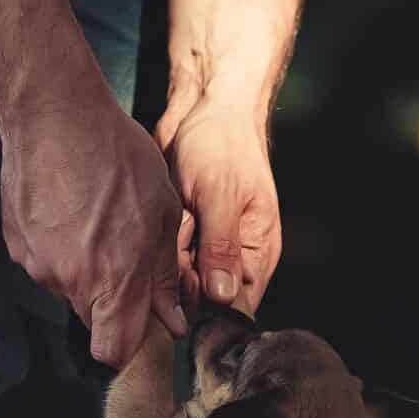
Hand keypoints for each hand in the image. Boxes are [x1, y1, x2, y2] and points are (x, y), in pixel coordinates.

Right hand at [0, 79, 187, 367]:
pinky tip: (68, 210)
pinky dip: (58, 249)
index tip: (137, 327)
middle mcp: (71, 283)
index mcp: (115, 280)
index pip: (113, 352)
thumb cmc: (117, 157)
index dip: (126, 348)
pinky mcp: (16, 246)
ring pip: (68, 290)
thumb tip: (172, 318)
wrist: (54, 114)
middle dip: (110, 303)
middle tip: (124, 258)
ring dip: (84, 271)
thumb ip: (164, 275)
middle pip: (92, 322)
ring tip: (95, 221)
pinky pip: (44, 264)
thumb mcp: (161, 212)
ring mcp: (38, 266)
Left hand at [156, 95, 280, 315]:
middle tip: (188, 229)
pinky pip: (164, 255)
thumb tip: (222, 297)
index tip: (191, 279)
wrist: (201, 109)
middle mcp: (233, 258)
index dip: (210, 306)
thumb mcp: (221, 196)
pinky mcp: (182, 237)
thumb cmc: (223, 146)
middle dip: (185, 270)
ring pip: (177, 278)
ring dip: (171, 251)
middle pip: (200, 297)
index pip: (236, 308)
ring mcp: (205, 247)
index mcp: (257, 254)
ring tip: (183, 213)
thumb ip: (221, 247)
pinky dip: (161, 238)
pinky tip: (172, 211)